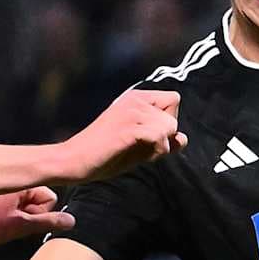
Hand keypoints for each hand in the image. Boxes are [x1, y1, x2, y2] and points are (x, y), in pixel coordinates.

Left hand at [0, 187, 75, 247]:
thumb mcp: (18, 226)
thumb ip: (47, 222)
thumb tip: (71, 221)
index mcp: (23, 182)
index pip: (50, 197)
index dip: (41, 215)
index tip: (24, 224)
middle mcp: (12, 179)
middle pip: (36, 199)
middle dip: (28, 215)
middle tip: (9, 226)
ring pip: (20, 203)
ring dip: (14, 216)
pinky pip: (5, 203)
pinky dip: (0, 213)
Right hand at [58, 89, 185, 183]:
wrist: (74, 161)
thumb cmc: (104, 156)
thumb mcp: (138, 147)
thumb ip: (161, 140)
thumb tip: (184, 139)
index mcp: (135, 98)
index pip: (173, 100)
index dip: (168, 122)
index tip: (151, 138)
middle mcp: (134, 99)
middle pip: (174, 114)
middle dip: (165, 136)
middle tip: (143, 148)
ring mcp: (130, 111)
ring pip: (169, 125)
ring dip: (161, 145)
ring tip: (139, 153)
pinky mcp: (127, 127)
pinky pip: (159, 135)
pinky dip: (157, 150)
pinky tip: (143, 157)